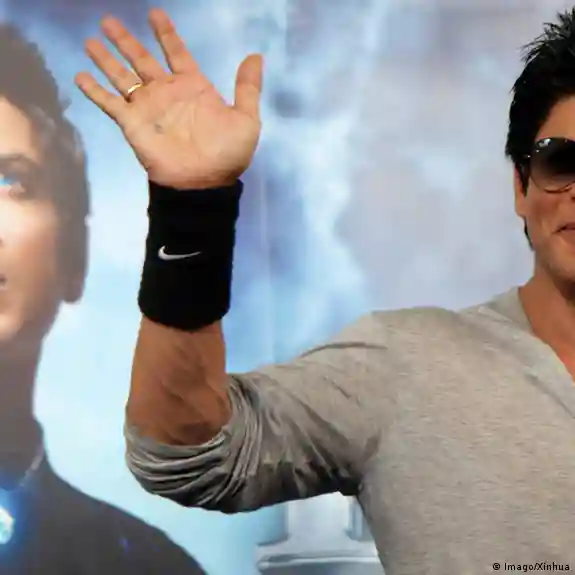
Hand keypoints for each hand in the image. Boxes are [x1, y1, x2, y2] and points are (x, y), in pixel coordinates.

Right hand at [75, 9, 262, 189]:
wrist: (203, 182)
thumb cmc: (226, 154)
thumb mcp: (246, 120)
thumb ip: (248, 88)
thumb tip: (256, 56)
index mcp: (193, 87)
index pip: (177, 52)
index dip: (166, 33)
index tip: (155, 13)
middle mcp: (167, 93)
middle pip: (142, 59)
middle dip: (126, 40)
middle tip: (109, 19)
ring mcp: (148, 107)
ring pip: (122, 76)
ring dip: (106, 59)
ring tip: (91, 40)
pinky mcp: (132, 123)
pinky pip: (110, 103)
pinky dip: (94, 90)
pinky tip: (80, 75)